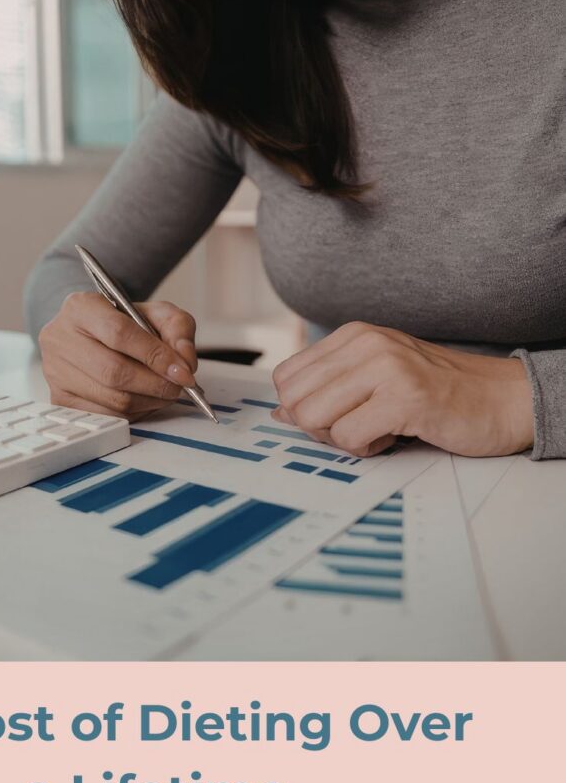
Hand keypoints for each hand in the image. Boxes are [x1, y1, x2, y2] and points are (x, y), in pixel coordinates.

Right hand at [39, 292, 197, 420]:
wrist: (91, 334)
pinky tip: (143, 399)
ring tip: (163, 391)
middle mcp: (60, 338)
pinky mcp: (59, 399)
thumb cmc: (123, 323)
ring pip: (111, 399)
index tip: (183, 372)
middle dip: (155, 384)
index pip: (119, 334)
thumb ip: (178, 329)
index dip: (155, 356)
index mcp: (81, 308)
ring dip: (148, 401)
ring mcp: (55, 371)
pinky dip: (133, 412)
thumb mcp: (155, 313)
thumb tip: (185, 364)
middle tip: (179, 386)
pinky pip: (105, 416)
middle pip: (114, 372)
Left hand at [271, 321, 534, 457]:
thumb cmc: (438, 392)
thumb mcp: (376, 377)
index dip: (302, 408)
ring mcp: (386, 368)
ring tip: (377, 430)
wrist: (503, 398)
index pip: (286, 378)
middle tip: (355, 429)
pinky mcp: (405, 398)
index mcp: (353, 335)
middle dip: (317, 428)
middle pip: (294, 400)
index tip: (336, 416)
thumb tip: (279, 413)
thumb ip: (328, 389)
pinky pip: (349, 437)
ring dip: (341, 439)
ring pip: (314, 418)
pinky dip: (367, 448)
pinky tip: (395, 436)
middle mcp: (366, 343)